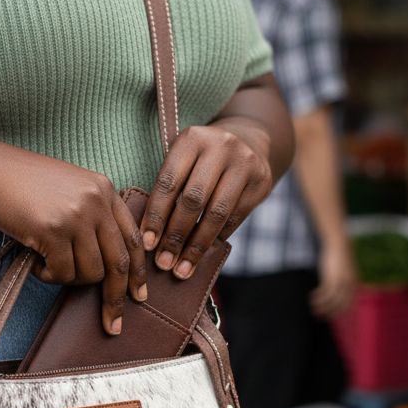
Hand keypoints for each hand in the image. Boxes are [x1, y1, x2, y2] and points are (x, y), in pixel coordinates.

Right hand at [0, 147, 146, 334]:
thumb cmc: (23, 184)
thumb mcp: (70, 188)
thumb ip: (92, 213)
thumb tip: (107, 262)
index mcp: (104, 190)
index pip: (132, 238)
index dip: (138, 271)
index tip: (138, 295)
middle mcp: (96, 202)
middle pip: (119, 262)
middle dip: (116, 298)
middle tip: (113, 323)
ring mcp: (76, 216)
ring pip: (90, 273)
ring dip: (69, 279)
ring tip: (49, 265)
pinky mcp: (53, 230)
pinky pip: (62, 273)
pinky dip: (48, 276)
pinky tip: (36, 262)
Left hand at [138, 119, 273, 277]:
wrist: (247, 141)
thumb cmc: (200, 160)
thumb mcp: (182, 160)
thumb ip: (168, 190)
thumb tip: (151, 239)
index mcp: (191, 139)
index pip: (168, 183)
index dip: (156, 216)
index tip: (146, 245)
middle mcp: (220, 146)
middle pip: (193, 200)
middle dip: (176, 236)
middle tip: (163, 263)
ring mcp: (244, 162)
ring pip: (216, 213)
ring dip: (197, 246)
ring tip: (182, 269)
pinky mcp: (261, 180)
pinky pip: (235, 218)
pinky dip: (216, 239)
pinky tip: (202, 254)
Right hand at [310, 238, 356, 317]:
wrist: (338, 242)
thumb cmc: (339, 254)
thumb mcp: (344, 269)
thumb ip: (343, 279)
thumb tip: (336, 287)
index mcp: (354, 283)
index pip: (349, 304)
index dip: (340, 312)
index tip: (331, 317)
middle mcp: (349, 285)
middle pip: (339, 305)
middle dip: (329, 313)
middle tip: (319, 316)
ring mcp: (341, 283)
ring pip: (331, 302)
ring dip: (321, 307)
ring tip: (313, 308)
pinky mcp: (331, 279)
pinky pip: (324, 294)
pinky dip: (318, 298)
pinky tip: (311, 298)